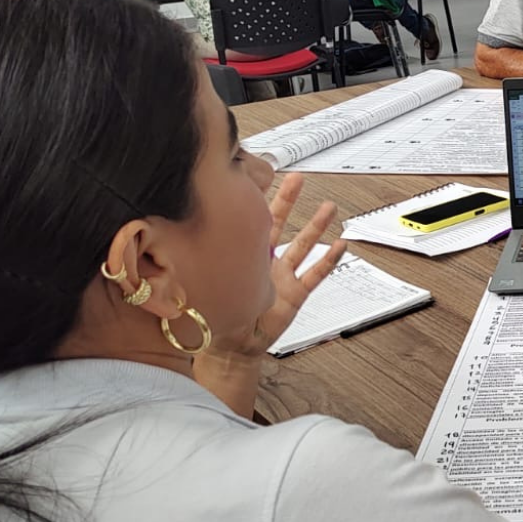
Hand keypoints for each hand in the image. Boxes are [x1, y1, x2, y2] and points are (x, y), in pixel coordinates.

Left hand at [209, 173, 345, 358]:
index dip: (255, 197)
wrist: (230, 346)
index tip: (259, 175)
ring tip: (329, 208)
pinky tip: (338, 246)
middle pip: (279, 223)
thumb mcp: (206, 280)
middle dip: (289, 199)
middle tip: (298, 179)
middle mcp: (263, 261)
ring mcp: (281, 276)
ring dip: (316, 226)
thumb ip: (201, 257)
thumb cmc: (214, 316)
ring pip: (302, 244)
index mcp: (241, 254)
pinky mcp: (295, 294)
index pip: (249, 219)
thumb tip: (184, 229)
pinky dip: (328, 260)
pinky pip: (315, 274)